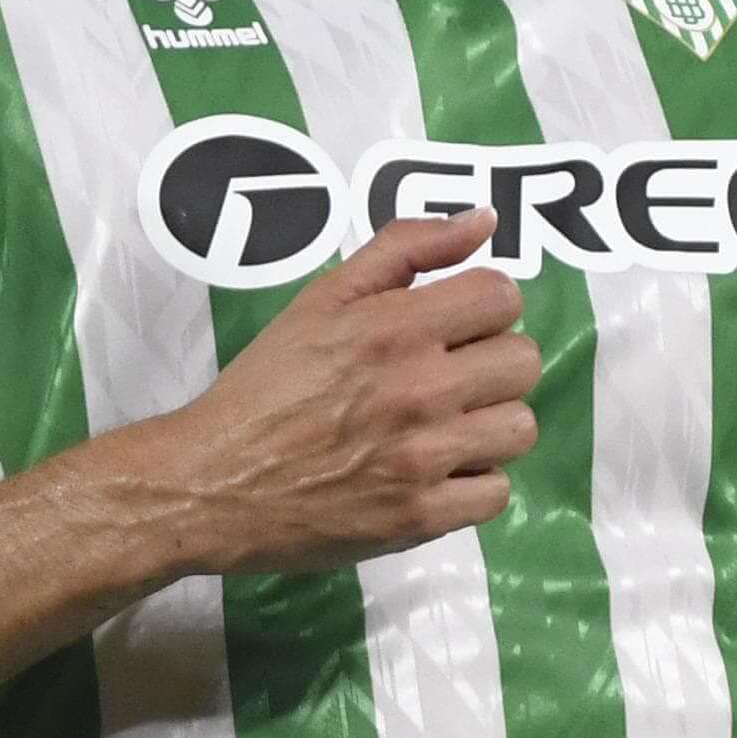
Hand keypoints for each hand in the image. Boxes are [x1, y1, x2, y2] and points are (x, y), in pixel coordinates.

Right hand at [118, 213, 541, 576]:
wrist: (212, 482)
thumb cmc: (266, 386)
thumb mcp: (322, 299)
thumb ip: (405, 250)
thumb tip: (484, 220)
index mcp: (395, 327)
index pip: (502, 296)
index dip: (486, 308)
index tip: (457, 328)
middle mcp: (419, 389)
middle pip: (523, 362)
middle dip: (493, 364)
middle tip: (450, 379)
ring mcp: (424, 458)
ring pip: (519, 427)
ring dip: (490, 424)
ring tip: (446, 427)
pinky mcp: (421, 517)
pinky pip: (497, 493)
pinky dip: (473, 483)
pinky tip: (436, 472)